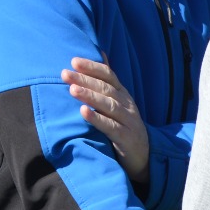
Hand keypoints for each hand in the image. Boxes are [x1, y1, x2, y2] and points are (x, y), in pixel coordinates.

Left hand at [61, 56, 148, 188]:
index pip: (109, 75)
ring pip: (109, 105)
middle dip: (85, 79)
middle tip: (65, 74)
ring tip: (72, 90)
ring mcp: (128, 121)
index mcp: (123, 94)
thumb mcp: (119, 102)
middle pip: (106, 88)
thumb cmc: (124, 125)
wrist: (145, 156)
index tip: (73, 61)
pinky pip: (110, 127)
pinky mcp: (126, 138)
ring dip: (90, 96)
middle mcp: (127, 105)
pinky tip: (83, 113)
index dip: (92, 67)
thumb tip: (100, 54)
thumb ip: (108, 81)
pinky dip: (97, 119)